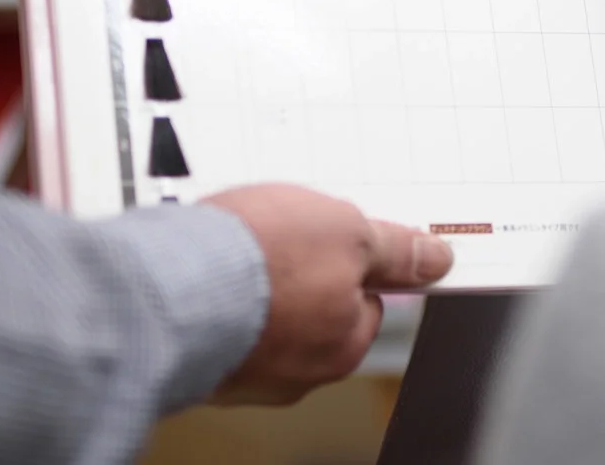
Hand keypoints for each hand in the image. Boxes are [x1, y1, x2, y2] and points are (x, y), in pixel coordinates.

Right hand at [204, 185, 453, 405]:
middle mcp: (297, 372)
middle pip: (316, 311)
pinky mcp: (197, 361)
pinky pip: (220, 321)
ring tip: (240, 244)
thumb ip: (391, 250)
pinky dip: (218, 296)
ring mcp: (245, 371)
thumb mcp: (347, 232)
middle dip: (302, 273)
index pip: (366, 302)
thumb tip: (436, 260)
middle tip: (283, 234)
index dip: (353, 261)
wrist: (168, 283)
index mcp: (342, 345)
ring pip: (266, 317)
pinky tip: (209, 267)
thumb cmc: (260, 260)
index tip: (335, 239)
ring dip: (257, 283)